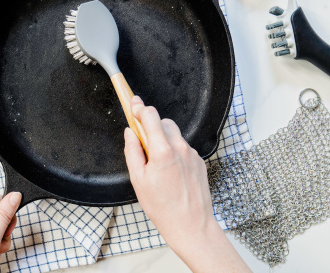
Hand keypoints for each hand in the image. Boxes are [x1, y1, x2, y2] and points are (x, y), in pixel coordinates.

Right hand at [124, 96, 249, 272]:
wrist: (191, 225)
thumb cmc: (163, 207)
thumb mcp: (138, 180)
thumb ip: (132, 151)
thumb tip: (130, 133)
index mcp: (162, 151)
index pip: (151, 116)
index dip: (139, 108)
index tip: (133, 103)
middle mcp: (180, 148)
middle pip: (164, 122)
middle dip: (152, 126)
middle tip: (143, 143)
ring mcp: (192, 154)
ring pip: (175, 135)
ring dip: (164, 139)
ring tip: (158, 163)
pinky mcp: (199, 161)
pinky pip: (184, 148)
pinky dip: (175, 152)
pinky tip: (171, 172)